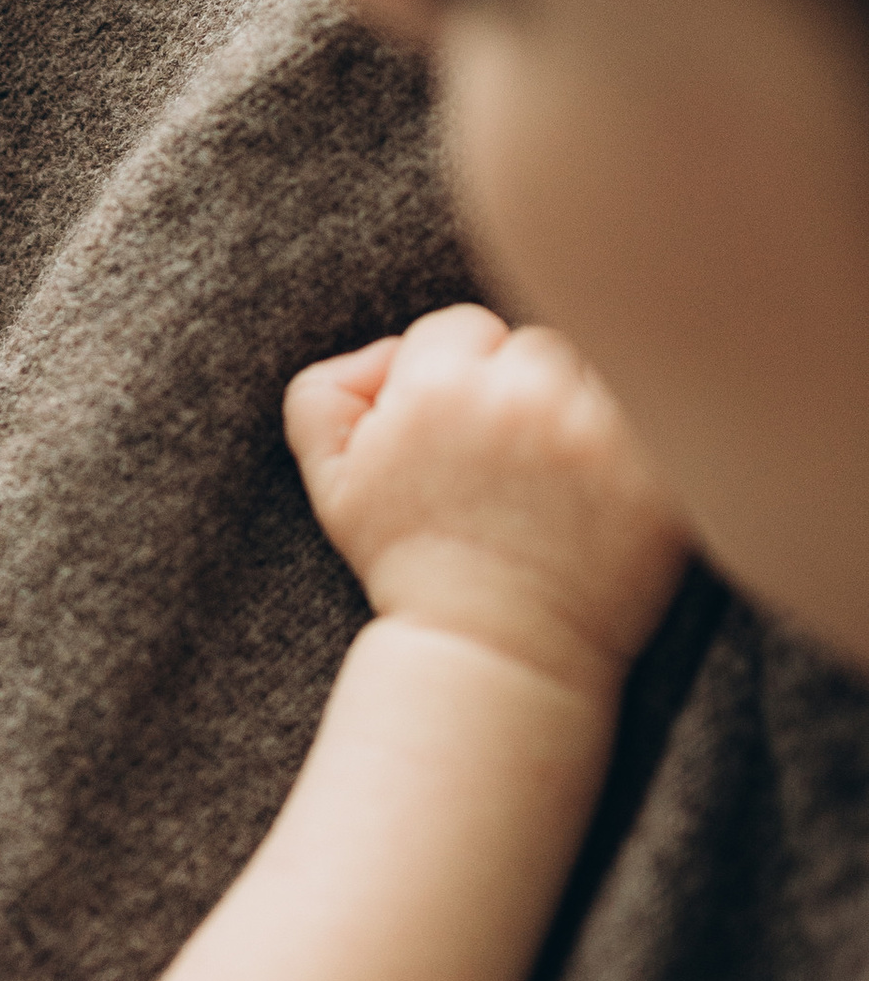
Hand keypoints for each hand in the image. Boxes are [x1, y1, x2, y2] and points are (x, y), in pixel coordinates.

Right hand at [285, 305, 688, 693]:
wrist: (489, 651)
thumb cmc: (410, 565)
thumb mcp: (331, 484)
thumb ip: (322, 395)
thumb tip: (378, 354)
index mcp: (440, 385)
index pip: (459, 329)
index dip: (452, 381)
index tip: (455, 439)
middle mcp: (522, 395)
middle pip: (533, 344)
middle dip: (519, 390)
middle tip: (506, 465)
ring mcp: (597, 429)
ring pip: (593, 373)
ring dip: (577, 411)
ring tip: (552, 482)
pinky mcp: (657, 466)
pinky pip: (654, 417)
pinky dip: (633, 445)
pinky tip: (599, 493)